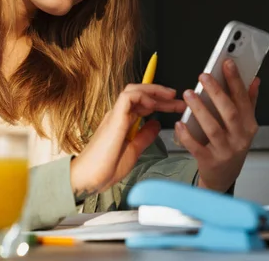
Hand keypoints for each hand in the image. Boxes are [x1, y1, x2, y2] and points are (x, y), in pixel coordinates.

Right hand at [71, 84, 186, 197]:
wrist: (89, 178)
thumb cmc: (106, 168)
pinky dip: (142, 96)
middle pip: (141, 95)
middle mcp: (118, 115)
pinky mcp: (114, 118)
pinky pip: (127, 97)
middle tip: (179, 99)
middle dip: (162, 94)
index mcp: (123, 122)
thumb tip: (156, 124)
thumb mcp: (134, 151)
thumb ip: (145, 136)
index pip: (144, 104)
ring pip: (133, 90)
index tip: (177, 106)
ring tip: (169, 95)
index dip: (162, 103)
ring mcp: (115, 115)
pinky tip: (153, 104)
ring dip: (154, 91)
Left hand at [175, 59, 259, 191]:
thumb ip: (249, 102)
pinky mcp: (210, 161)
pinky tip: (179, 123)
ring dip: (200, 109)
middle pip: (229, 112)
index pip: (243, 99)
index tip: (227, 63)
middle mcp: (240, 138)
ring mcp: (225, 151)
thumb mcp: (244, 126)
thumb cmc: (232, 146)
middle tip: (204, 76)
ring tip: (189, 94)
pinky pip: (196, 146)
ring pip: (212, 128)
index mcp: (249, 125)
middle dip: (217, 92)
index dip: (235, 80)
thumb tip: (255, 80)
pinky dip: (187, 135)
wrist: (223, 177)